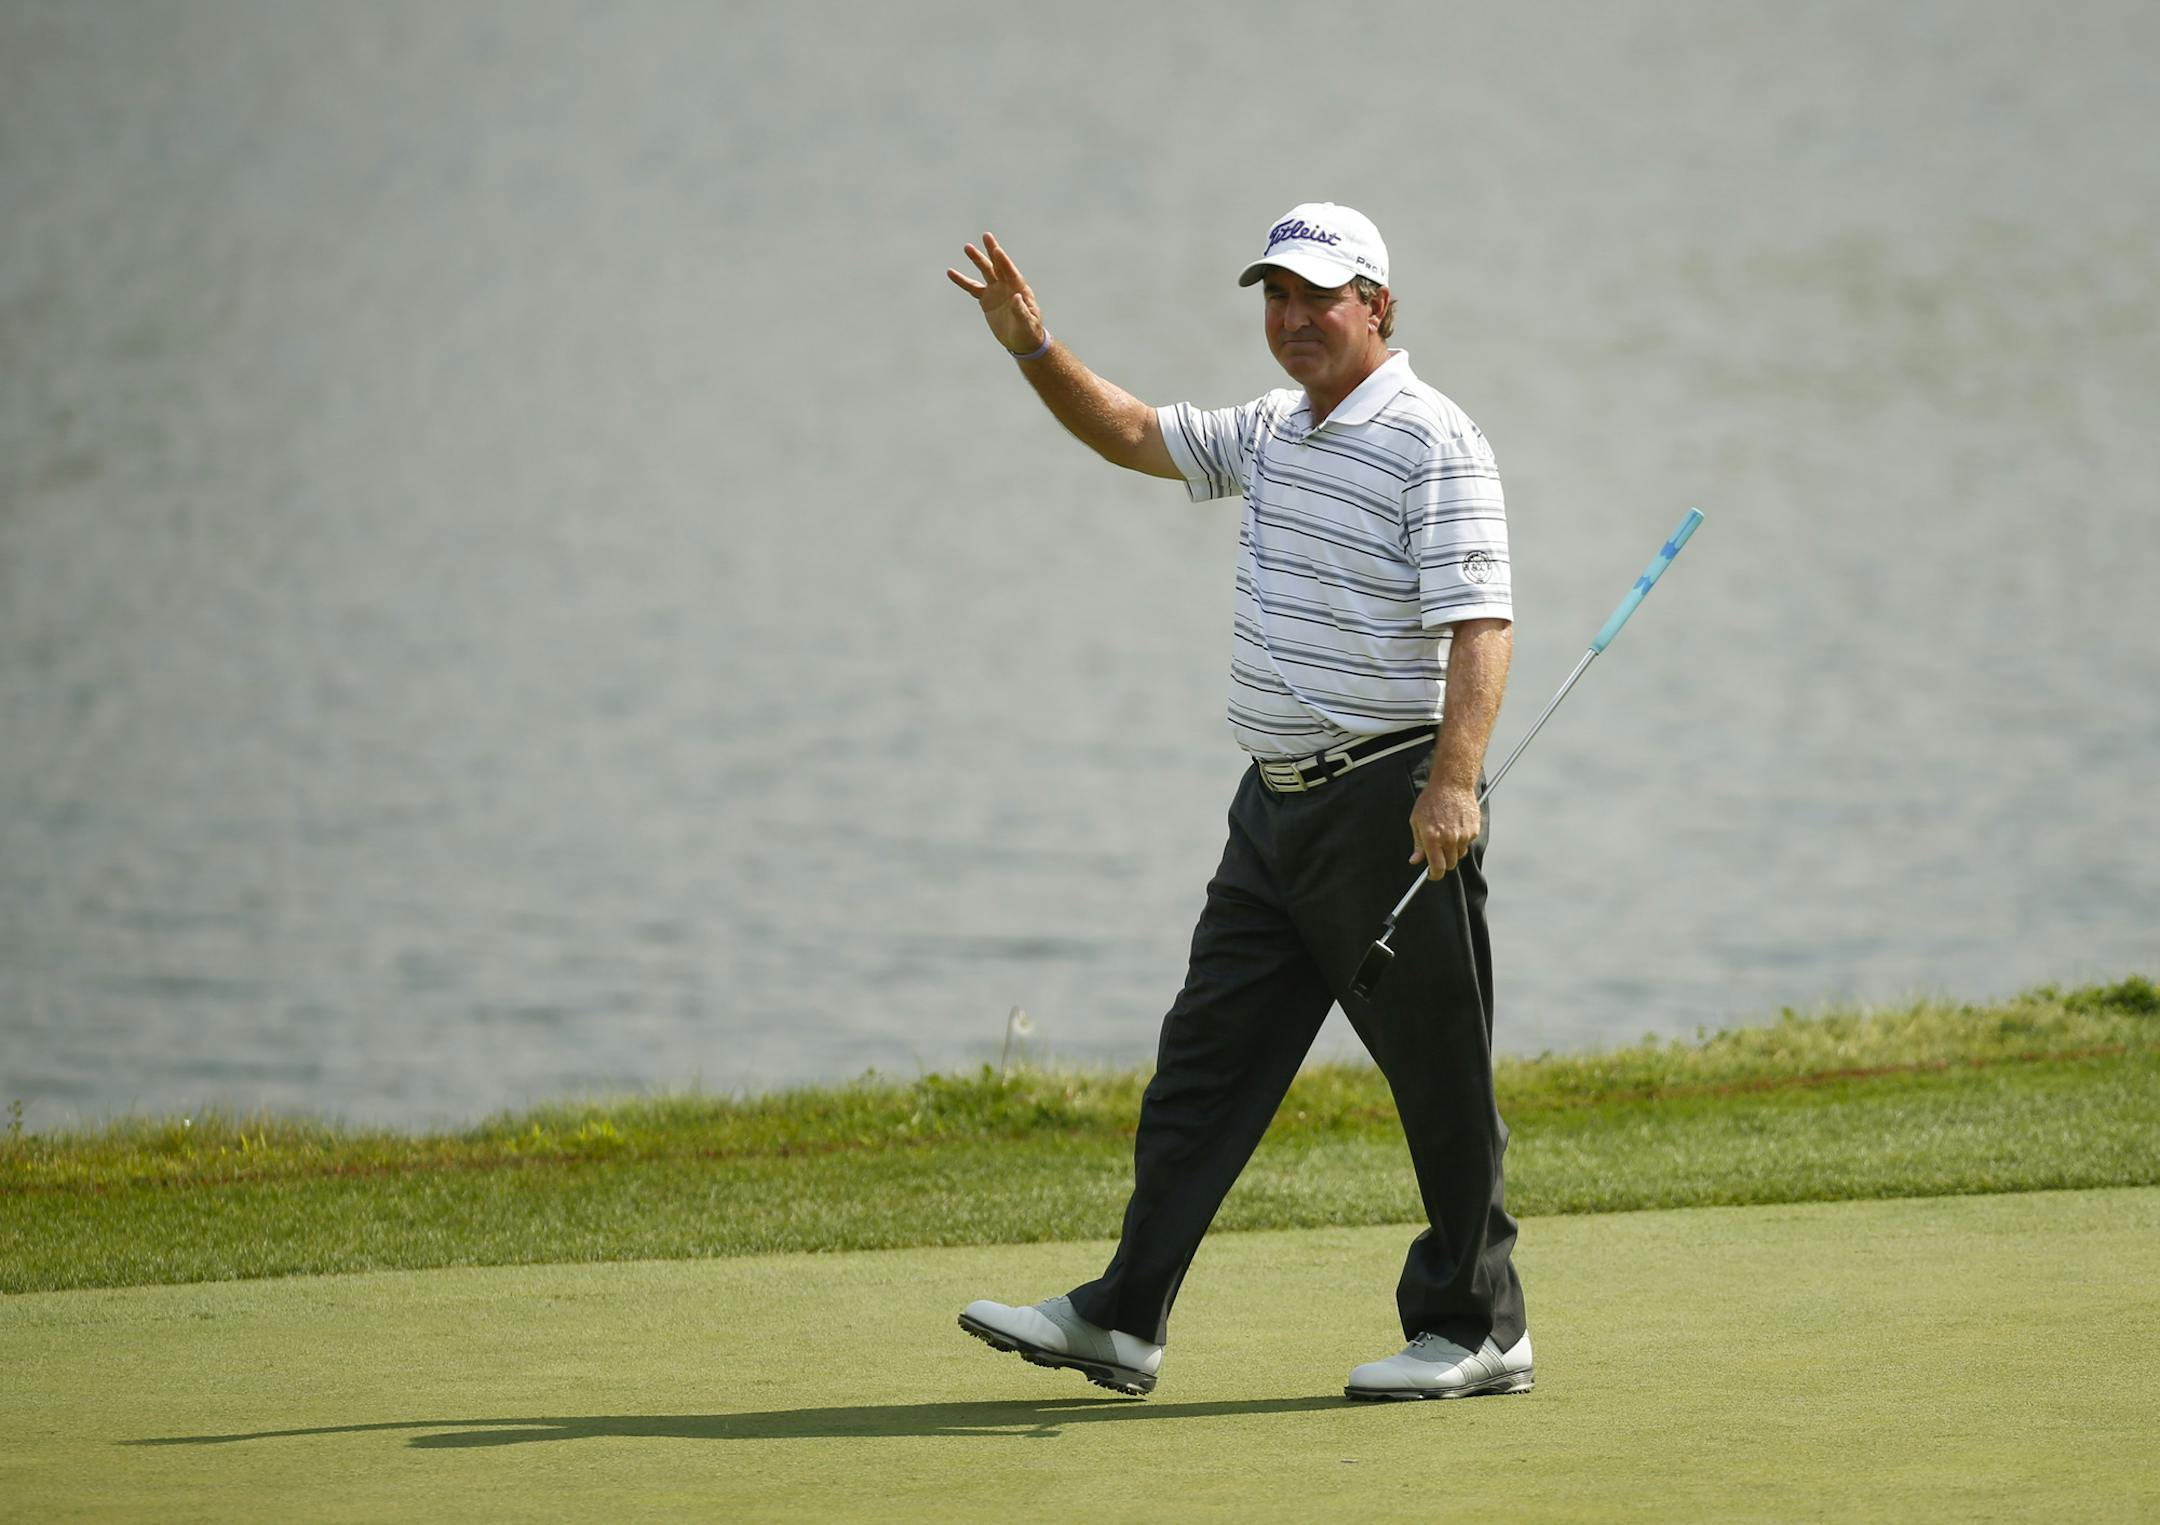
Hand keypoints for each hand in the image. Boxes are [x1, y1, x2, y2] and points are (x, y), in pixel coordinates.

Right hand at [946, 231, 1047, 354]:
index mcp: (1020, 289)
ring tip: (967, 247)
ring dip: (977, 260)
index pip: (1010, 272)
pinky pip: (972, 288)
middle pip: (998, 266)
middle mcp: (1007, 286)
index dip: (1004, 261)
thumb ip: (1021, 311)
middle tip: (986, 236)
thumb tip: (1016, 297)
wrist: (1022, 341)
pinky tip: (951, 272)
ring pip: (985, 272)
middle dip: (991, 251)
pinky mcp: (986, 300)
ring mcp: (996, 291)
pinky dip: (962, 281)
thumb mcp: (1027, 323)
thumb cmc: (1029, 332)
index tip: (996, 250)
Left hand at [1409, 780, 1480, 879]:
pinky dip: (1462, 839)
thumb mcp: (1416, 820)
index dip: (1434, 875)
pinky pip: (1468, 843)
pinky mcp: (1474, 830)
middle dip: (1443, 862)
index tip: (1432, 874)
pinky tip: (1456, 825)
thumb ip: (1418, 843)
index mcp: (1432, 838)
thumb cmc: (1431, 800)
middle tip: (1438, 853)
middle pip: (1450, 864)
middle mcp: (1449, 839)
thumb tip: (1415, 860)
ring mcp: (1463, 835)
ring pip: (1460, 854)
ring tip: (1447, 833)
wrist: (1452, 784)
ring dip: (1453, 850)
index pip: (1437, 867)